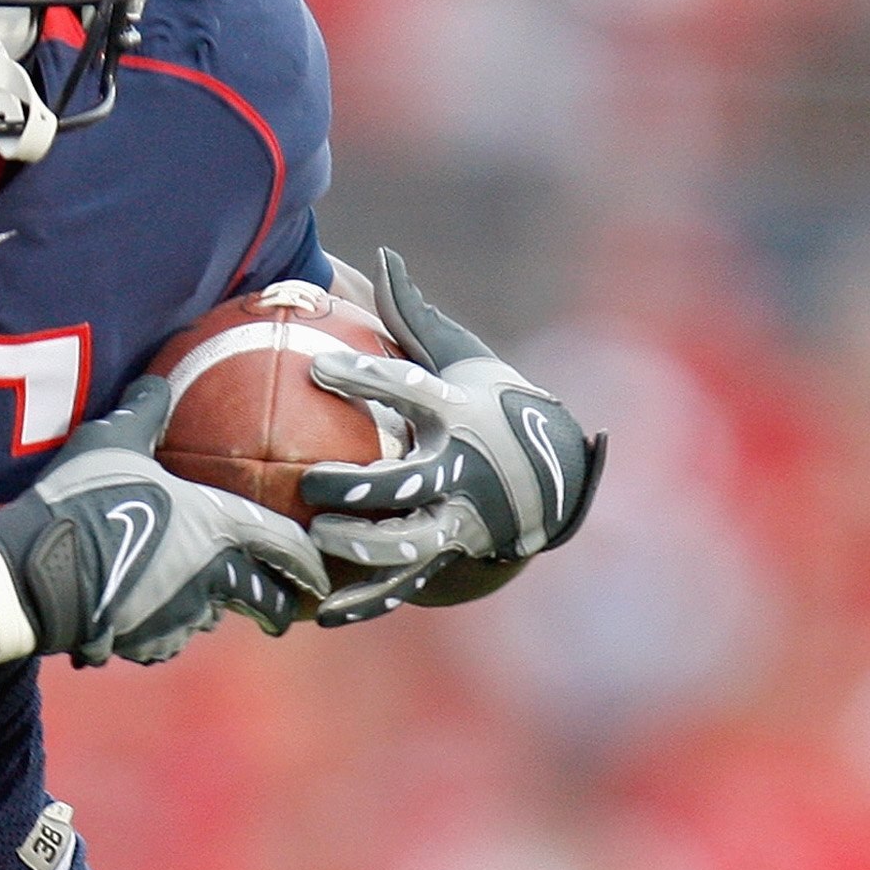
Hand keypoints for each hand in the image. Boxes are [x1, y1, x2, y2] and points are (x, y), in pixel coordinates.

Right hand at [0, 374, 328, 665]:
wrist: (37, 573)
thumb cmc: (82, 501)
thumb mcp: (112, 442)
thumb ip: (144, 412)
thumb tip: (157, 381)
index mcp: (215, 527)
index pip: (283, 545)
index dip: (308, 560)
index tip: (322, 574)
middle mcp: (210, 579)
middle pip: (259, 598)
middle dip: (274, 605)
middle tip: (279, 608)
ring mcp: (179, 618)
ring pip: (208, 618)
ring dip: (208, 611)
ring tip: (194, 601)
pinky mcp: (145, 645)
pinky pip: (164, 639)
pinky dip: (161, 629)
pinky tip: (140, 616)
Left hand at [296, 250, 606, 627]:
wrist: (557, 474)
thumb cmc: (490, 404)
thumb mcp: (463, 356)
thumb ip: (415, 316)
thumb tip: (383, 257)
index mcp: (457, 414)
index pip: (408, 390)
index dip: (366, 379)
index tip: (318, 368)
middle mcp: (459, 471)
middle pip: (405, 482)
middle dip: (358, 485)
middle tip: (311, 481)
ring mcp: (457, 519)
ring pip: (408, 543)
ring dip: (364, 547)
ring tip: (320, 539)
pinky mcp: (449, 556)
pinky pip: (403, 585)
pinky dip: (367, 601)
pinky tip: (322, 612)